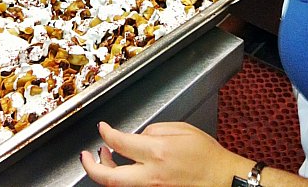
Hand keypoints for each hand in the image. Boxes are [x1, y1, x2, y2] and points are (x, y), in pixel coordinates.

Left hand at [80, 121, 242, 186]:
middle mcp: (152, 175)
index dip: (106, 133)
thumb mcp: (181, 129)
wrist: (222, 179)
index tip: (102, 128)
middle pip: (110, 177)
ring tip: (104, 159)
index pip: (120, 142)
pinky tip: (122, 170)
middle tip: (85, 156)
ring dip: (106, 173)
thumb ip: (154, 129)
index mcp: (157, 152)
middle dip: (91, 167)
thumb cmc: (206, 154)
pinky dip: (123, 180)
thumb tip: (137, 136)